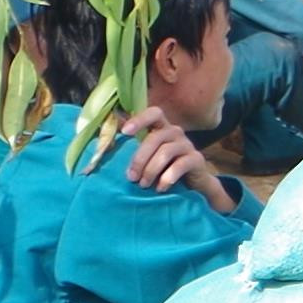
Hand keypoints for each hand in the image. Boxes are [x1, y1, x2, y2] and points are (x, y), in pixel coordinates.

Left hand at [113, 103, 236, 211]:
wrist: (194, 185)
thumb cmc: (164, 169)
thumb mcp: (148, 157)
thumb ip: (133, 148)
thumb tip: (105, 143)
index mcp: (161, 128)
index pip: (153, 113)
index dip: (139, 119)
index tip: (124, 132)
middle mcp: (175, 132)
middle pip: (155, 138)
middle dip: (140, 158)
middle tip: (131, 177)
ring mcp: (187, 145)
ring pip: (166, 152)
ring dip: (151, 170)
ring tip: (143, 185)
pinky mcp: (196, 159)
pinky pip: (180, 165)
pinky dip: (167, 178)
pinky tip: (160, 188)